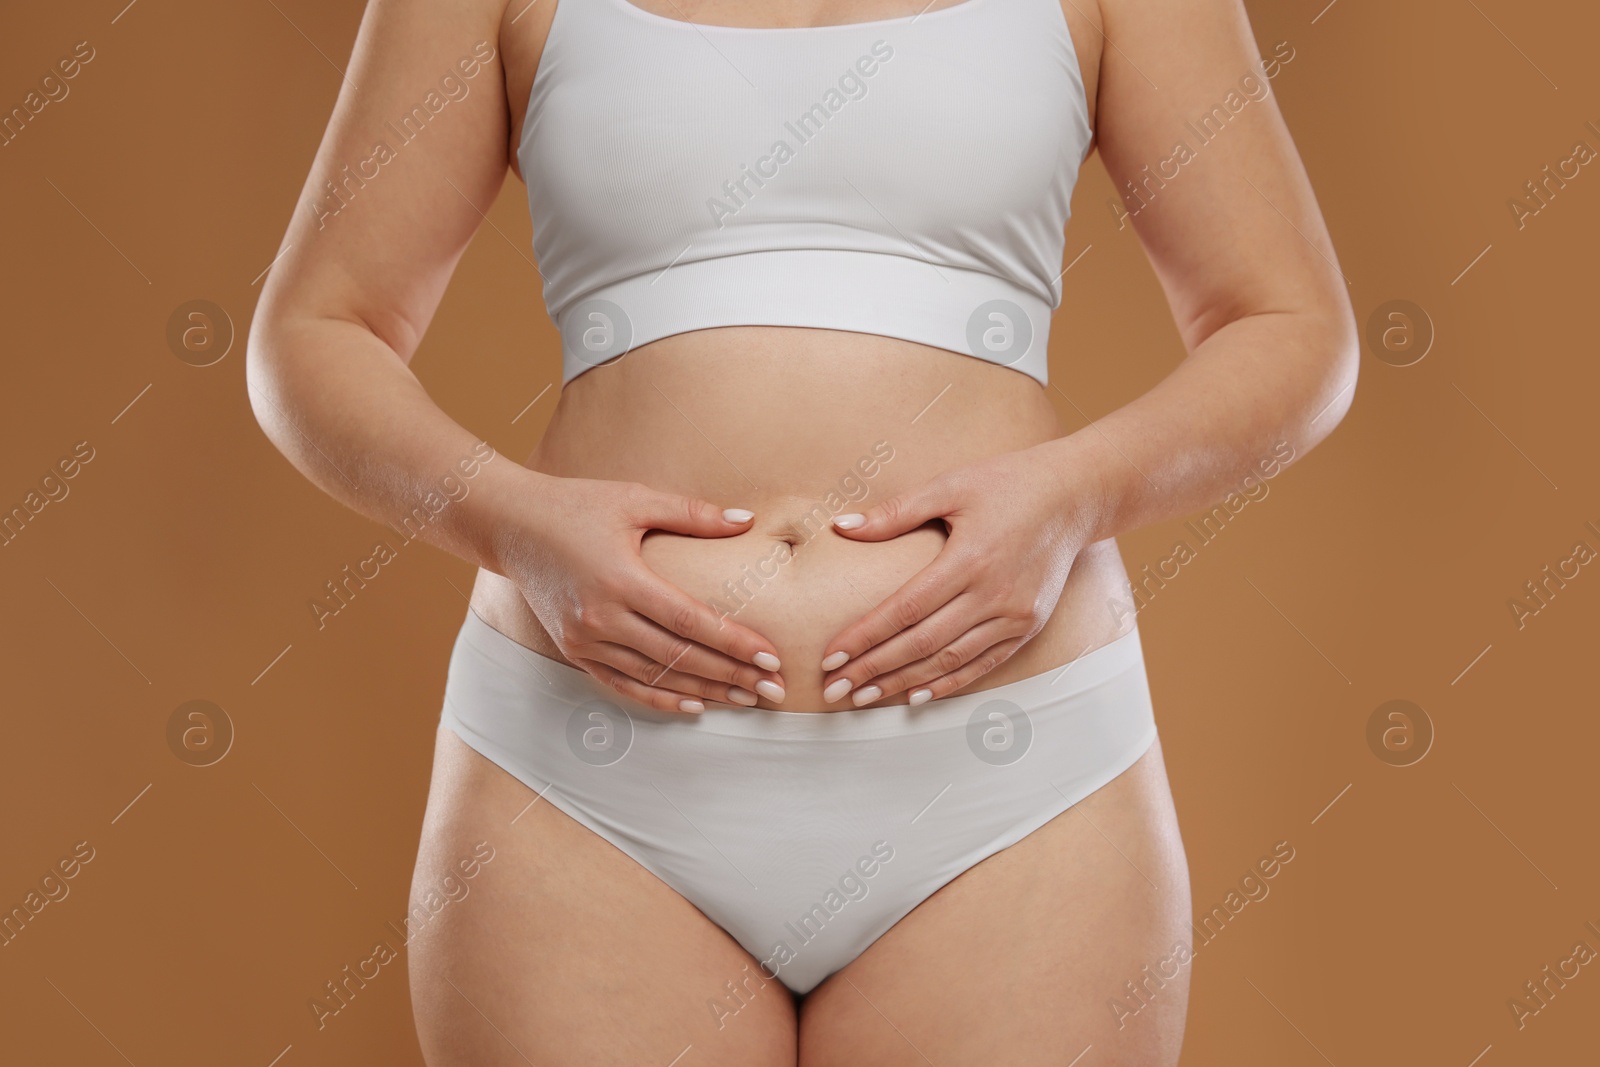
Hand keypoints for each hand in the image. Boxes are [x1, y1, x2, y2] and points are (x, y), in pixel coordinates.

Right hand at [500, 474, 785, 713]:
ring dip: (703, 692)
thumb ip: (691, 513)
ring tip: (745, 700)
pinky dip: (659, 698)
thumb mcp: (634, 499)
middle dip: (730, 675)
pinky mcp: (574, 651)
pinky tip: (693, 706)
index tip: (771, 657)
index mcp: (620, 578)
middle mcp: (600, 617)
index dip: (734, 642)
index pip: (689, 620)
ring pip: (654, 677)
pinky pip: (623, 684)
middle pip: (678, 656)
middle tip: (772, 690)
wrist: (511, 525)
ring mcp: (584, 640)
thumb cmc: (577, 505)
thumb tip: (746, 521)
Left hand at [818, 443, 1099, 706]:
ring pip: (949, 660)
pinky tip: (917, 695)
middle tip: (834, 690)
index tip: (831, 657)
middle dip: (874, 669)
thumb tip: (841, 527)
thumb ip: (896, 512)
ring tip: (865, 697)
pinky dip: (948, 682)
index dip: (865, 637)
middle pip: (922, 643)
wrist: (1076, 496)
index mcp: (969, 558)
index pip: (905, 609)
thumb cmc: (1008, 483)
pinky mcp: (1028, 626)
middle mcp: (993, 594)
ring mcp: (1014, 615)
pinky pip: (982, 663)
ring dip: (903, 682)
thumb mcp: (951, 486)